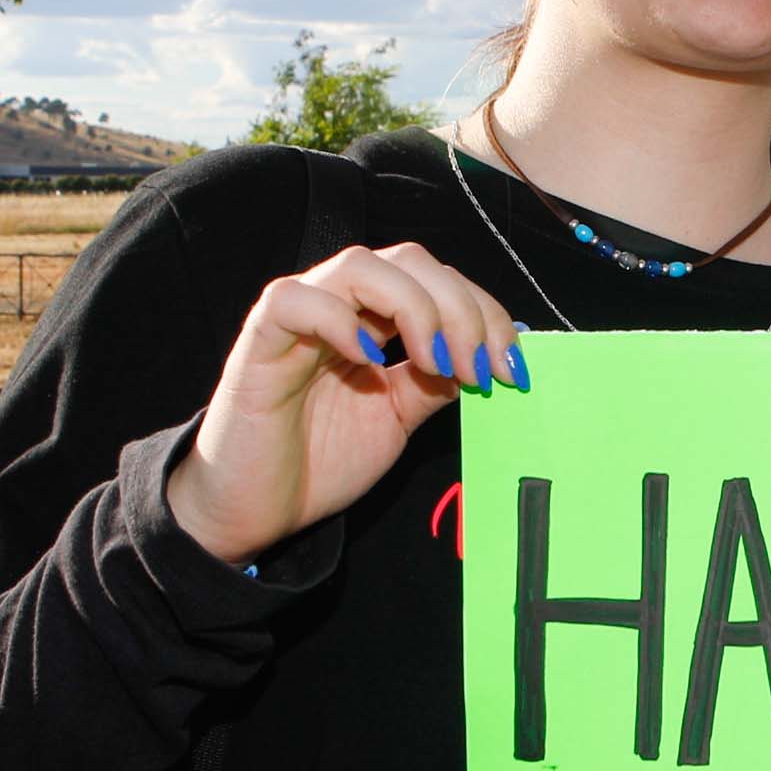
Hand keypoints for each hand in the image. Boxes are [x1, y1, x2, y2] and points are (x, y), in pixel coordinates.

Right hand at [164, 245, 524, 567]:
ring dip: (416, 308)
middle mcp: (340, 304)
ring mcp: (298, 316)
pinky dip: (339, 320)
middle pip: (411, 262)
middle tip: (481, 369)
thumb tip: (490, 358)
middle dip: (462, 309)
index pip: (440, 282)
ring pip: (361, 265)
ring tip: (435, 363)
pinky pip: (295, 301)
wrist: (258, 508)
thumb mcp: (400, 418)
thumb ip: (437, 383)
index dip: (485, 314)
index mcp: (375, 318)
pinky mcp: (260, 340)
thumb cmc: (321, 459)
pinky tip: (368, 360)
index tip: (512, 367)